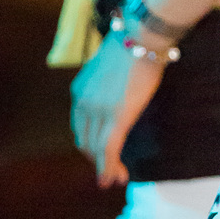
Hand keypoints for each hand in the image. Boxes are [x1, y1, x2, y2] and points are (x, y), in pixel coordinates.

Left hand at [71, 31, 164, 186]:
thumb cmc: (133, 49)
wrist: (140, 39)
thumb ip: (108, 89)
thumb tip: (119, 98)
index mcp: (79, 92)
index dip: (89, 144)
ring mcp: (98, 112)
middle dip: (96, 160)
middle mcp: (83, 103)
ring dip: (104, 167)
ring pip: (96, 149)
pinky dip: (107, 167)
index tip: (101, 155)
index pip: (80, 127)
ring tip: (115, 179)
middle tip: (110, 173)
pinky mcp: (116, 118)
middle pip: (85, 141)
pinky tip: (111, 179)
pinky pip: (109, 149)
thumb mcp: (111, 72)